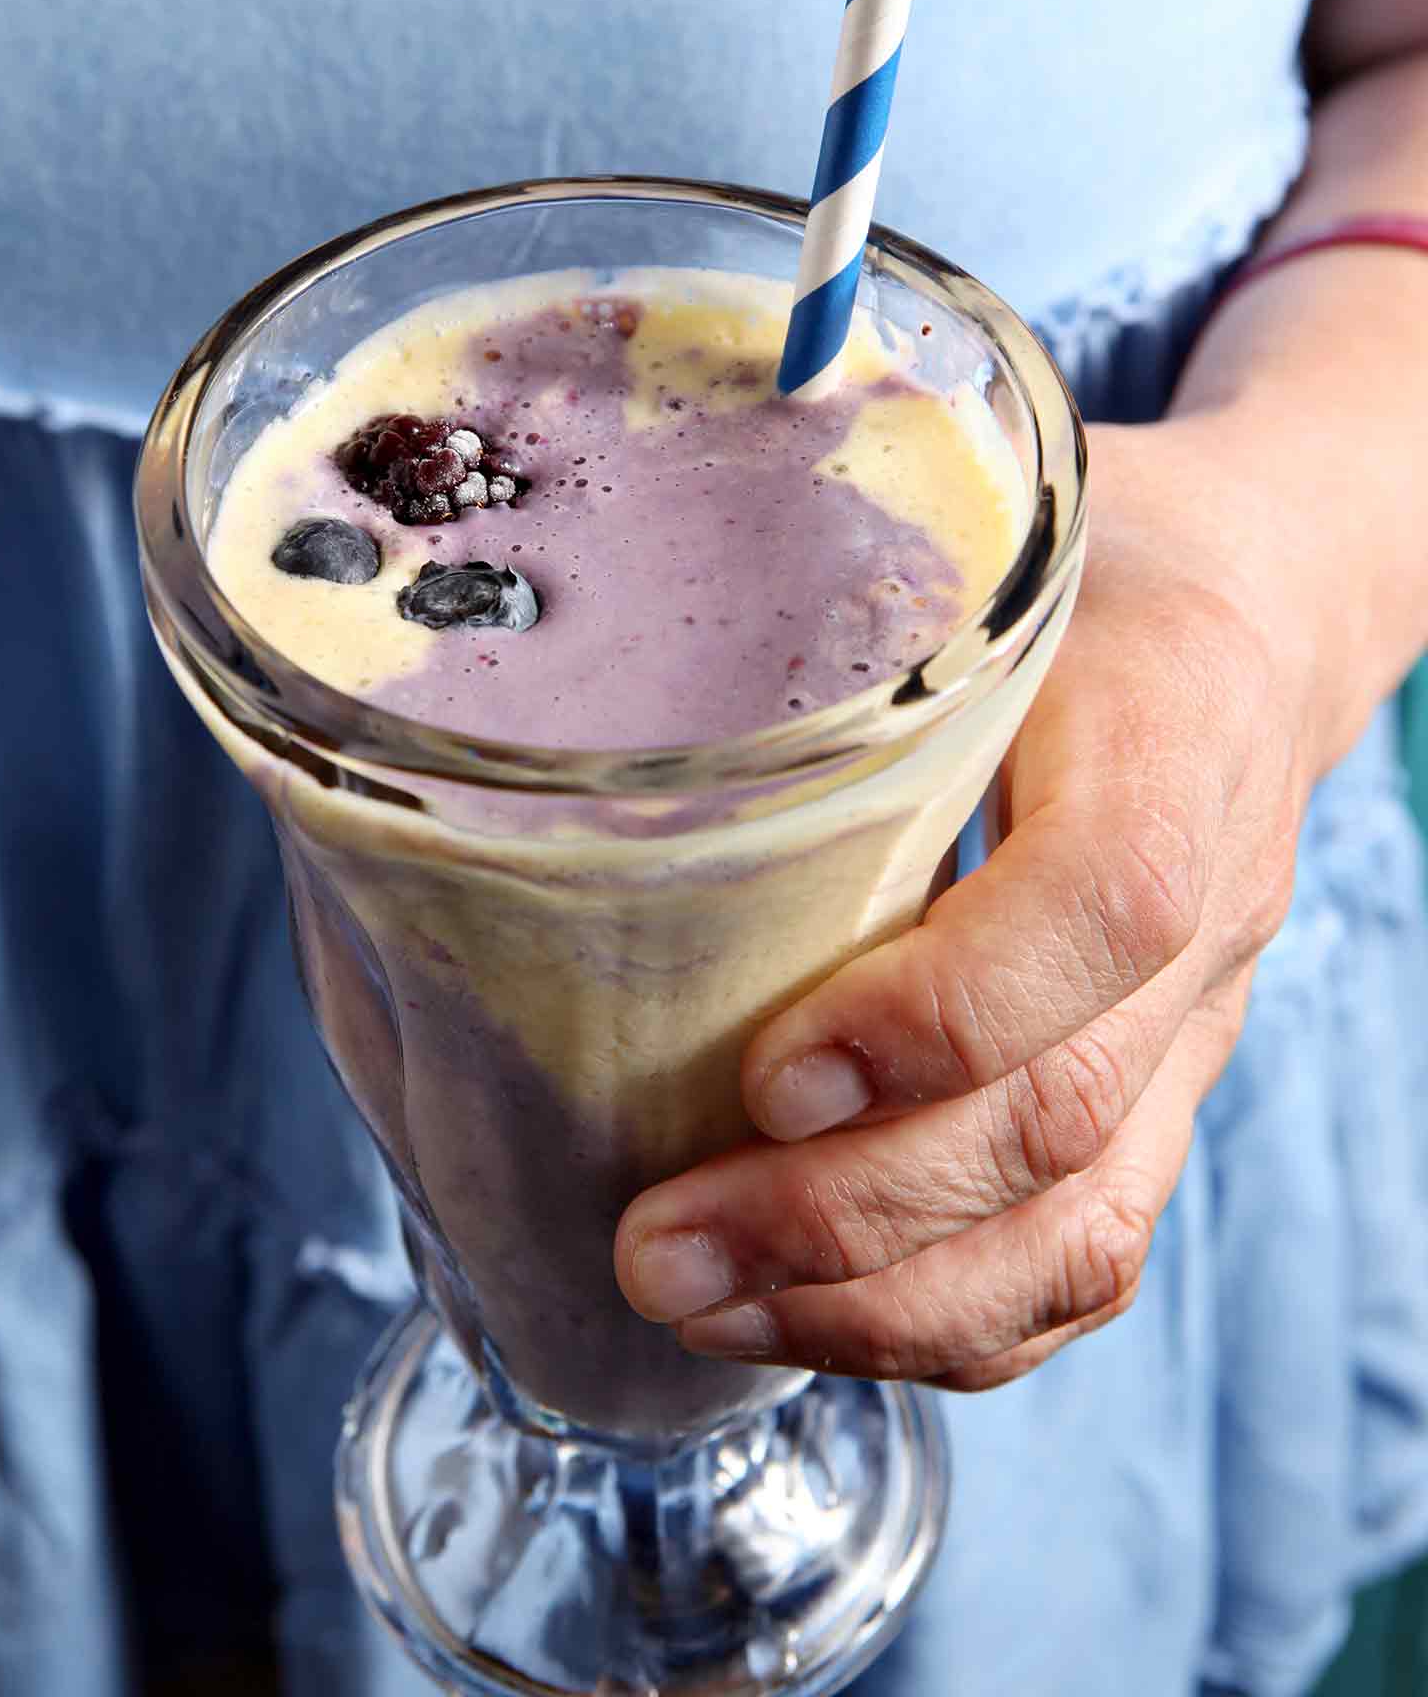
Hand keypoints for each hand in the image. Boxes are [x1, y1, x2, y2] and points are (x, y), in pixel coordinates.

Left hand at [615, 419, 1315, 1390]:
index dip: (938, 1014)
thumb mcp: (982, 527)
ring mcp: (1199, 1019)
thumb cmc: (1082, 559)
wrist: (1257, 605)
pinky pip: (1091, 1255)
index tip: (765, 1070)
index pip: (1104, 904)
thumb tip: (592, 691)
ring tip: (697, 1302)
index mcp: (1171, 724)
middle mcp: (1213, 899)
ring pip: (1082, 1229)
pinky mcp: (1167, 1091)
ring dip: (877, 1305)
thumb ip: (847, 593)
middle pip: (1064, 1114)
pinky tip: (803, 1318)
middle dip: (842, 1214)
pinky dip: (947, 1322)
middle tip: (655, 1244)